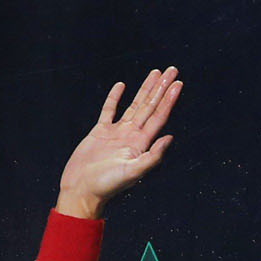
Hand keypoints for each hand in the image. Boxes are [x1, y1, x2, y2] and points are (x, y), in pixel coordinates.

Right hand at [57, 68, 182, 218]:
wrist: (82, 190)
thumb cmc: (107, 185)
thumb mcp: (133, 173)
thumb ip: (152, 157)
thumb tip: (170, 137)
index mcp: (141, 143)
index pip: (159, 116)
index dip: (169, 99)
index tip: (178, 83)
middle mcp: (132, 135)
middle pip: (150, 106)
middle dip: (161, 88)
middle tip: (173, 70)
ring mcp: (116, 132)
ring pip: (134, 105)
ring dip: (145, 89)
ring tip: (155, 72)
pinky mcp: (99, 132)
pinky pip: (109, 110)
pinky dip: (115, 98)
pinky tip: (121, 85)